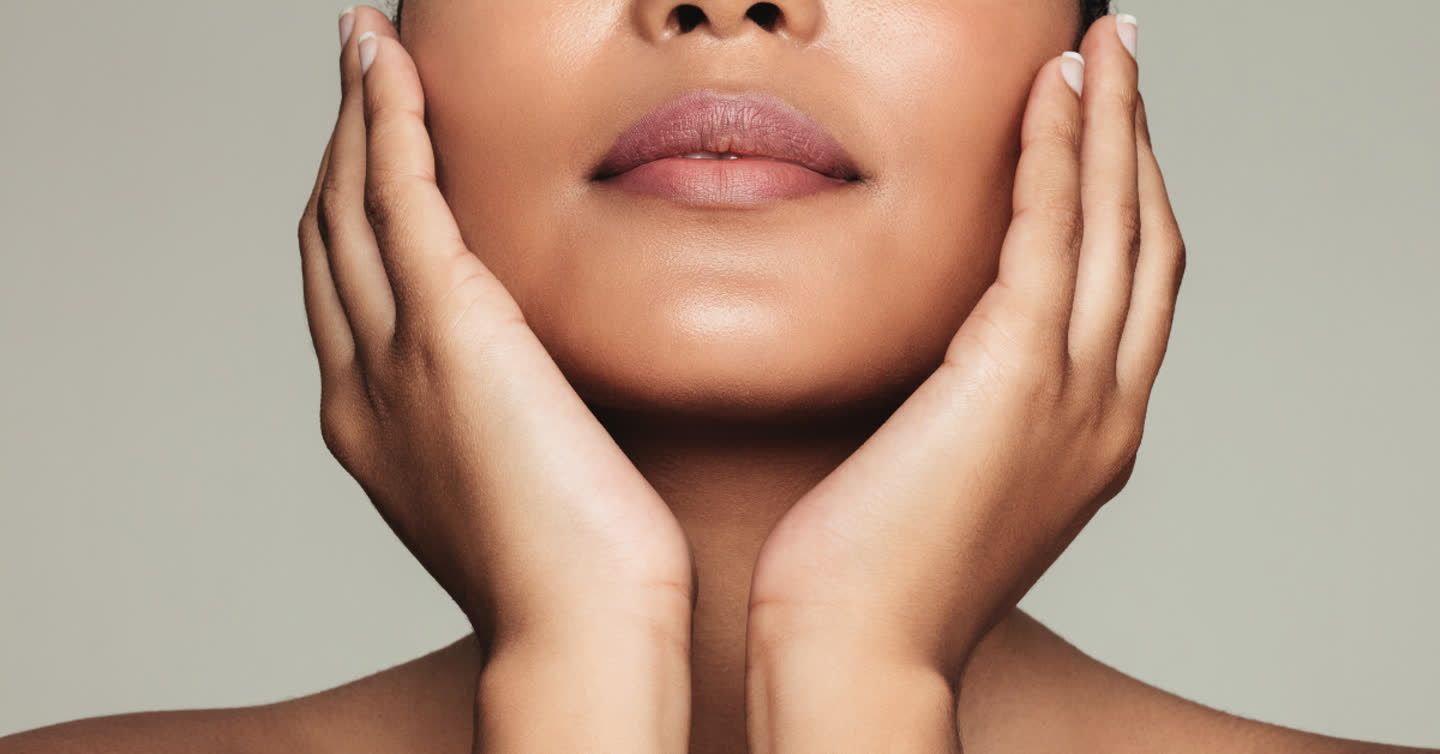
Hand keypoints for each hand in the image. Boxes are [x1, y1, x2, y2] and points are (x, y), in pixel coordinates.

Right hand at [296, 11, 692, 749]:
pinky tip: (389, 64)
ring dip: (353, 115)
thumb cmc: (577, 574)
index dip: (348, 212)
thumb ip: (506, 423)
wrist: (580, 625)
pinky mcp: (447, 327)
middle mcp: (362, 383)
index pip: (347, 290)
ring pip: (348, 203)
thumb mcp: (519, 483)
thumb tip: (543, 391)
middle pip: (328, 235)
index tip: (371, 154)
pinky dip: (385, 120)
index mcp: (375, 423)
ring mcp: (393, 354)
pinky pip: (396, 193)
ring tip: (365, 48)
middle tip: (357, 75)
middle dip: (337, 148)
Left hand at [746, 16, 1184, 750]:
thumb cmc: (873, 581)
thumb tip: (934, 360)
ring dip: (1111, 126)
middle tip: (1123, 60)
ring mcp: (1074, 396)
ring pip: (1115, 227)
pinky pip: (1049, 238)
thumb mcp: (944, 481)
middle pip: (1147, 244)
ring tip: (1103, 49)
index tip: (1105, 133)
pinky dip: (1055, 159)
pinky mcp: (1013, 377)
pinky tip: (1046, 98)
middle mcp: (1105, 411)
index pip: (1130, 292)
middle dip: (1140, 142)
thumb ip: (965, 411)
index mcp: (1091, 438)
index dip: (1127, 201)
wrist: (859, 653)